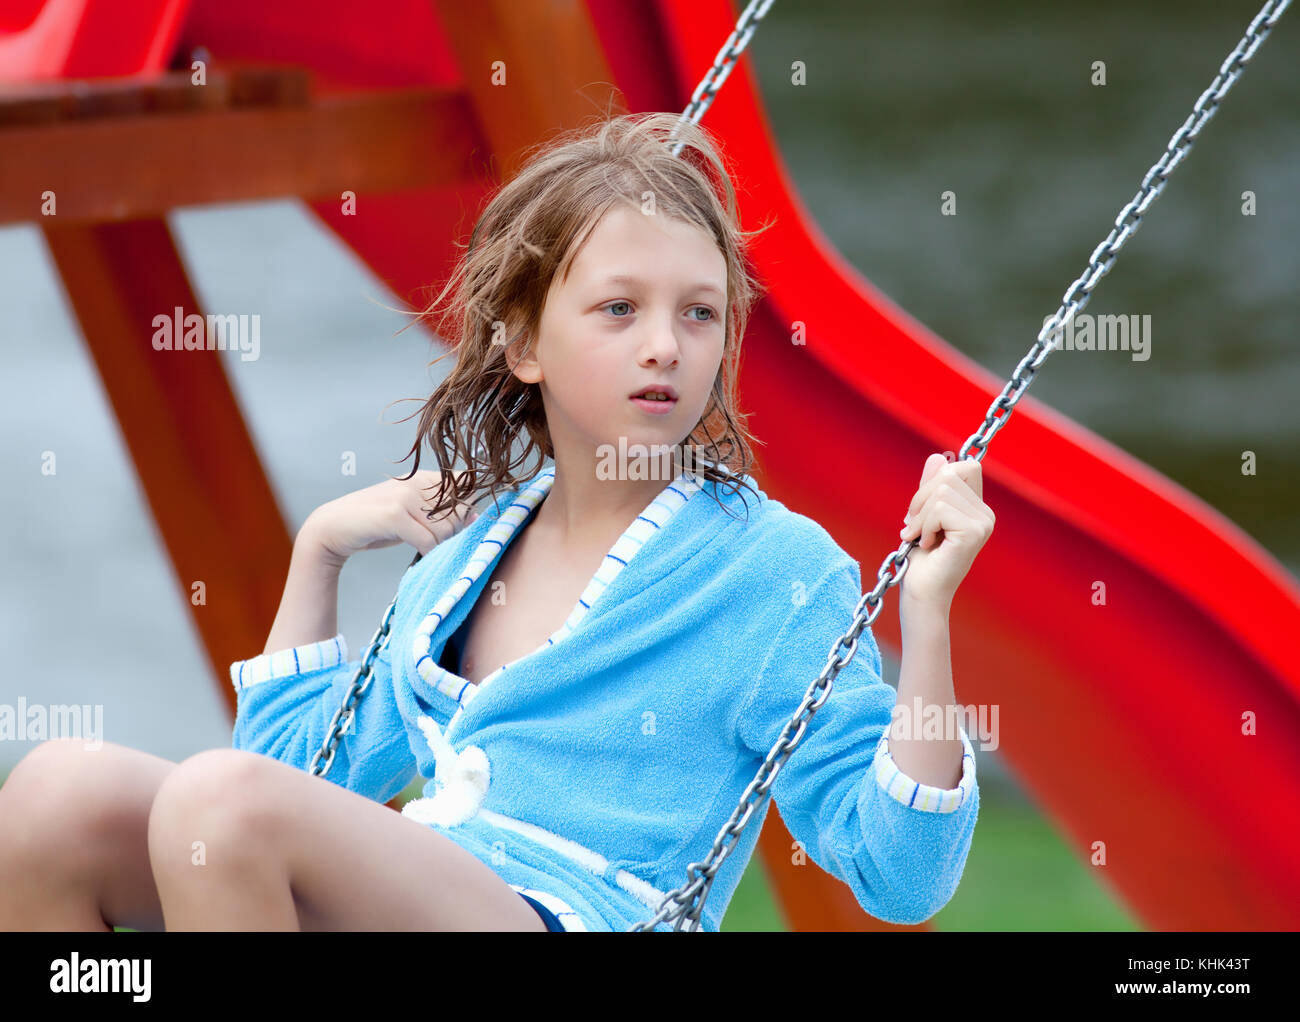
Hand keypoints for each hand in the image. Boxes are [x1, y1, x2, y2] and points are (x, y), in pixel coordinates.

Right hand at [301, 470, 477, 568]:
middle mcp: (417, 482)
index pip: (466, 487)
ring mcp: (405, 496)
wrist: (333, 528)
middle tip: (435, 544)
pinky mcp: (394, 514)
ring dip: (439, 546)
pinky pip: (428, 540)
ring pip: (446, 529)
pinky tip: (421, 557)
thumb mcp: (412, 515)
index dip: (467, 509)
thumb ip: (441, 513)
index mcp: (424, 478)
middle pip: (460, 513)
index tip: (458, 527)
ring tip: (425, 550)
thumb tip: (477, 517)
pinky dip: (428, 554)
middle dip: (452, 534)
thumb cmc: (376, 524)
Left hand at [897, 453, 994, 610]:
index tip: (920, 510)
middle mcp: (986, 514)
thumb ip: (930, 488)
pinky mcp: (974, 532)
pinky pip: (940, 509)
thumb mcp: (922, 516)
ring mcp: (983, 523)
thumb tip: (937, 456)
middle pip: (950, 473)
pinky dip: (924, 526)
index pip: (964, 466)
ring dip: (919, 516)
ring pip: (942, 490)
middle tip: (912, 526)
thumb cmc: (921, 560)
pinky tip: (927, 545)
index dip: (936, 479)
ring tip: (918, 538)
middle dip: (921, 497)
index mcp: (977, 508)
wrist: (921, 593)